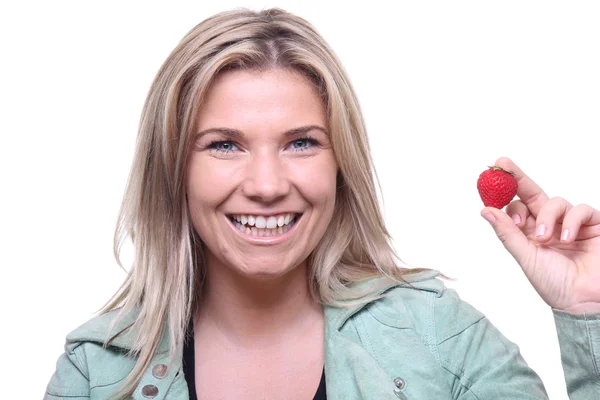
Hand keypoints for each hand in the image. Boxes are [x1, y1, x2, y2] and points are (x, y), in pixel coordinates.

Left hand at [480, 157, 599, 313]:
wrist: (584, 301)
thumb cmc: (554, 284)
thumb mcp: (525, 257)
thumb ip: (508, 232)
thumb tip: (485, 210)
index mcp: (528, 232)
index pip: (514, 206)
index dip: (502, 196)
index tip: (489, 183)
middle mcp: (548, 224)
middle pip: (531, 193)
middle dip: (517, 177)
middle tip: (502, 163)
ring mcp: (570, 223)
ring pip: (554, 201)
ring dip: (547, 217)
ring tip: (545, 239)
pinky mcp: (592, 224)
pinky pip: (580, 209)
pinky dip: (571, 221)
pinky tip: (567, 239)